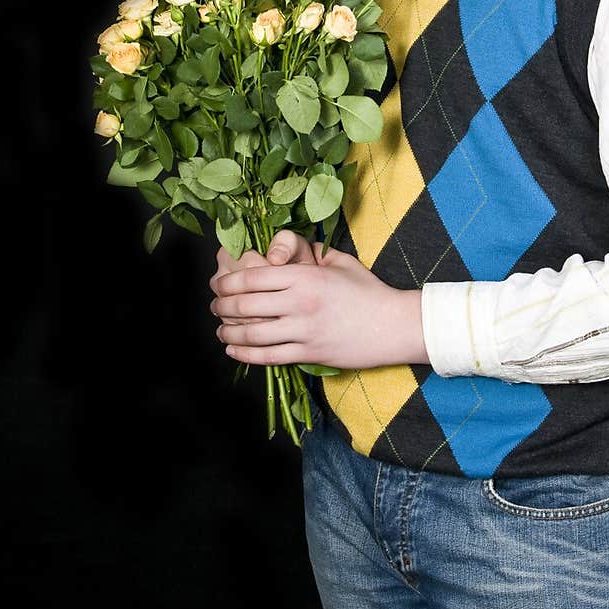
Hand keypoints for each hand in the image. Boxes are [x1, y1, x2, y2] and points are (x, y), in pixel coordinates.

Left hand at [209, 232, 427, 368]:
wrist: (393, 325)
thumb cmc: (369, 291)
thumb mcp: (340, 262)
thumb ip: (310, 255)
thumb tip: (284, 251)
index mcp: (305, 276)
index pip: (253, 278)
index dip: (228, 283)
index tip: (219, 285)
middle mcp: (300, 303)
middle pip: (246, 305)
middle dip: (222, 306)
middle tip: (215, 306)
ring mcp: (304, 331)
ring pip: (252, 334)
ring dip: (229, 331)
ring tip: (221, 329)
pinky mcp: (309, 353)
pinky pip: (268, 356)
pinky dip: (245, 354)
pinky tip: (234, 349)